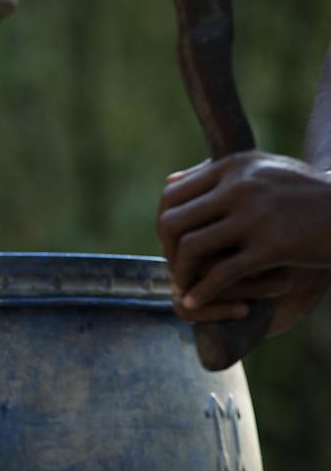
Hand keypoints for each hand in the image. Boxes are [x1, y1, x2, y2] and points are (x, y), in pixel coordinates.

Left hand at [156, 152, 330, 332]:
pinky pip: (223, 274)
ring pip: (191, 248)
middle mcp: (240, 186)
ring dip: (181, 273)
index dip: (163, 226)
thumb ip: (218, 176)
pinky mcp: (274, 246)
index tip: (171, 245)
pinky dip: (203, 292)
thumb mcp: (263, 171)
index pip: (172, 197)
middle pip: (173, 222)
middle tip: (176, 270)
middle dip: (167, 252)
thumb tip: (169, 184)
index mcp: (234, 167)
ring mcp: (257, 216)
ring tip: (183, 289)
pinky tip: (196, 303)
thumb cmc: (306, 195)